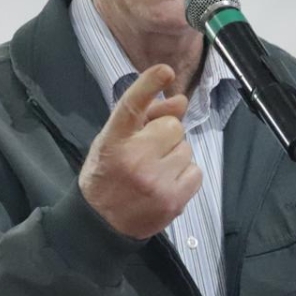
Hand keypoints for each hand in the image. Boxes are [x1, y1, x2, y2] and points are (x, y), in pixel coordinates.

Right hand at [79, 64, 201, 238]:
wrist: (100, 224)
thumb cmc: (107, 175)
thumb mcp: (112, 140)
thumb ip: (144, 118)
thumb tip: (181, 101)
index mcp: (114, 139)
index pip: (132, 104)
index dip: (149, 85)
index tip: (165, 71)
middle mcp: (134, 158)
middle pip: (172, 126)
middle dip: (164, 135)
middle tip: (148, 152)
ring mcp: (155, 181)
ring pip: (186, 149)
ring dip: (175, 156)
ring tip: (154, 171)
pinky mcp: (172, 200)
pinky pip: (196, 172)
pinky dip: (185, 176)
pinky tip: (165, 184)